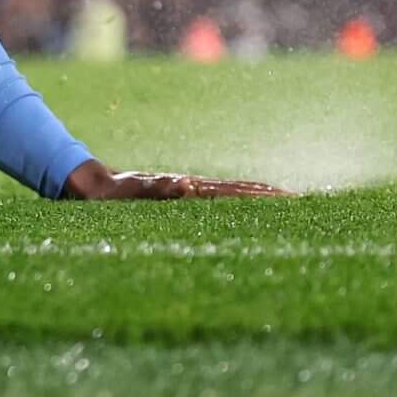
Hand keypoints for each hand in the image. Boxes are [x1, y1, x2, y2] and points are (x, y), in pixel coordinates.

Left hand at [64, 160, 290, 199]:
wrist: (91, 185)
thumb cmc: (110, 193)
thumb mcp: (130, 193)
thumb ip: (156, 189)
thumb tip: (186, 184)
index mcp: (188, 187)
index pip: (234, 192)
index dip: (263, 196)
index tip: (291, 198)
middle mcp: (192, 187)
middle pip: (239, 191)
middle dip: (271, 196)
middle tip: (304, 202)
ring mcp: (187, 192)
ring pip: (231, 195)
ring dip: (258, 199)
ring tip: (287, 204)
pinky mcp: (180, 199)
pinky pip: (216, 203)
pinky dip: (237, 204)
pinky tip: (247, 212)